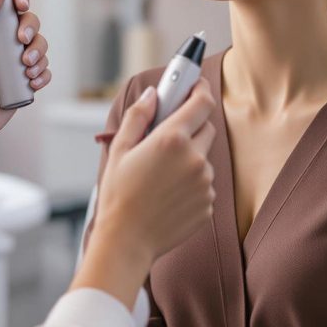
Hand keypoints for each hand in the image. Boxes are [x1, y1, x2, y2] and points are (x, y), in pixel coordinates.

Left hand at [0, 0, 50, 160]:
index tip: (21, 4)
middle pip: (26, 19)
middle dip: (30, 28)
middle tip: (22, 40)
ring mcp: (11, 59)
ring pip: (38, 44)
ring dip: (38, 53)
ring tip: (26, 68)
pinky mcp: (21, 78)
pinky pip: (42, 69)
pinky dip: (42, 73)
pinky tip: (32, 80)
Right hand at [94, 79, 215, 266]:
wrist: (127, 241)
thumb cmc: (118, 194)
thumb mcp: (119, 148)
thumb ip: (138, 115)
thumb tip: (152, 94)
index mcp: (172, 139)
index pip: (202, 102)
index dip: (200, 89)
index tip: (195, 84)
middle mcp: (194, 159)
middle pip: (206, 127)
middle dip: (190, 126)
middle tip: (166, 135)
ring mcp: (205, 183)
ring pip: (204, 157)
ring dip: (189, 157)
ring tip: (160, 174)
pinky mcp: (208, 204)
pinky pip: (204, 183)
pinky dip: (191, 182)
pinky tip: (167, 192)